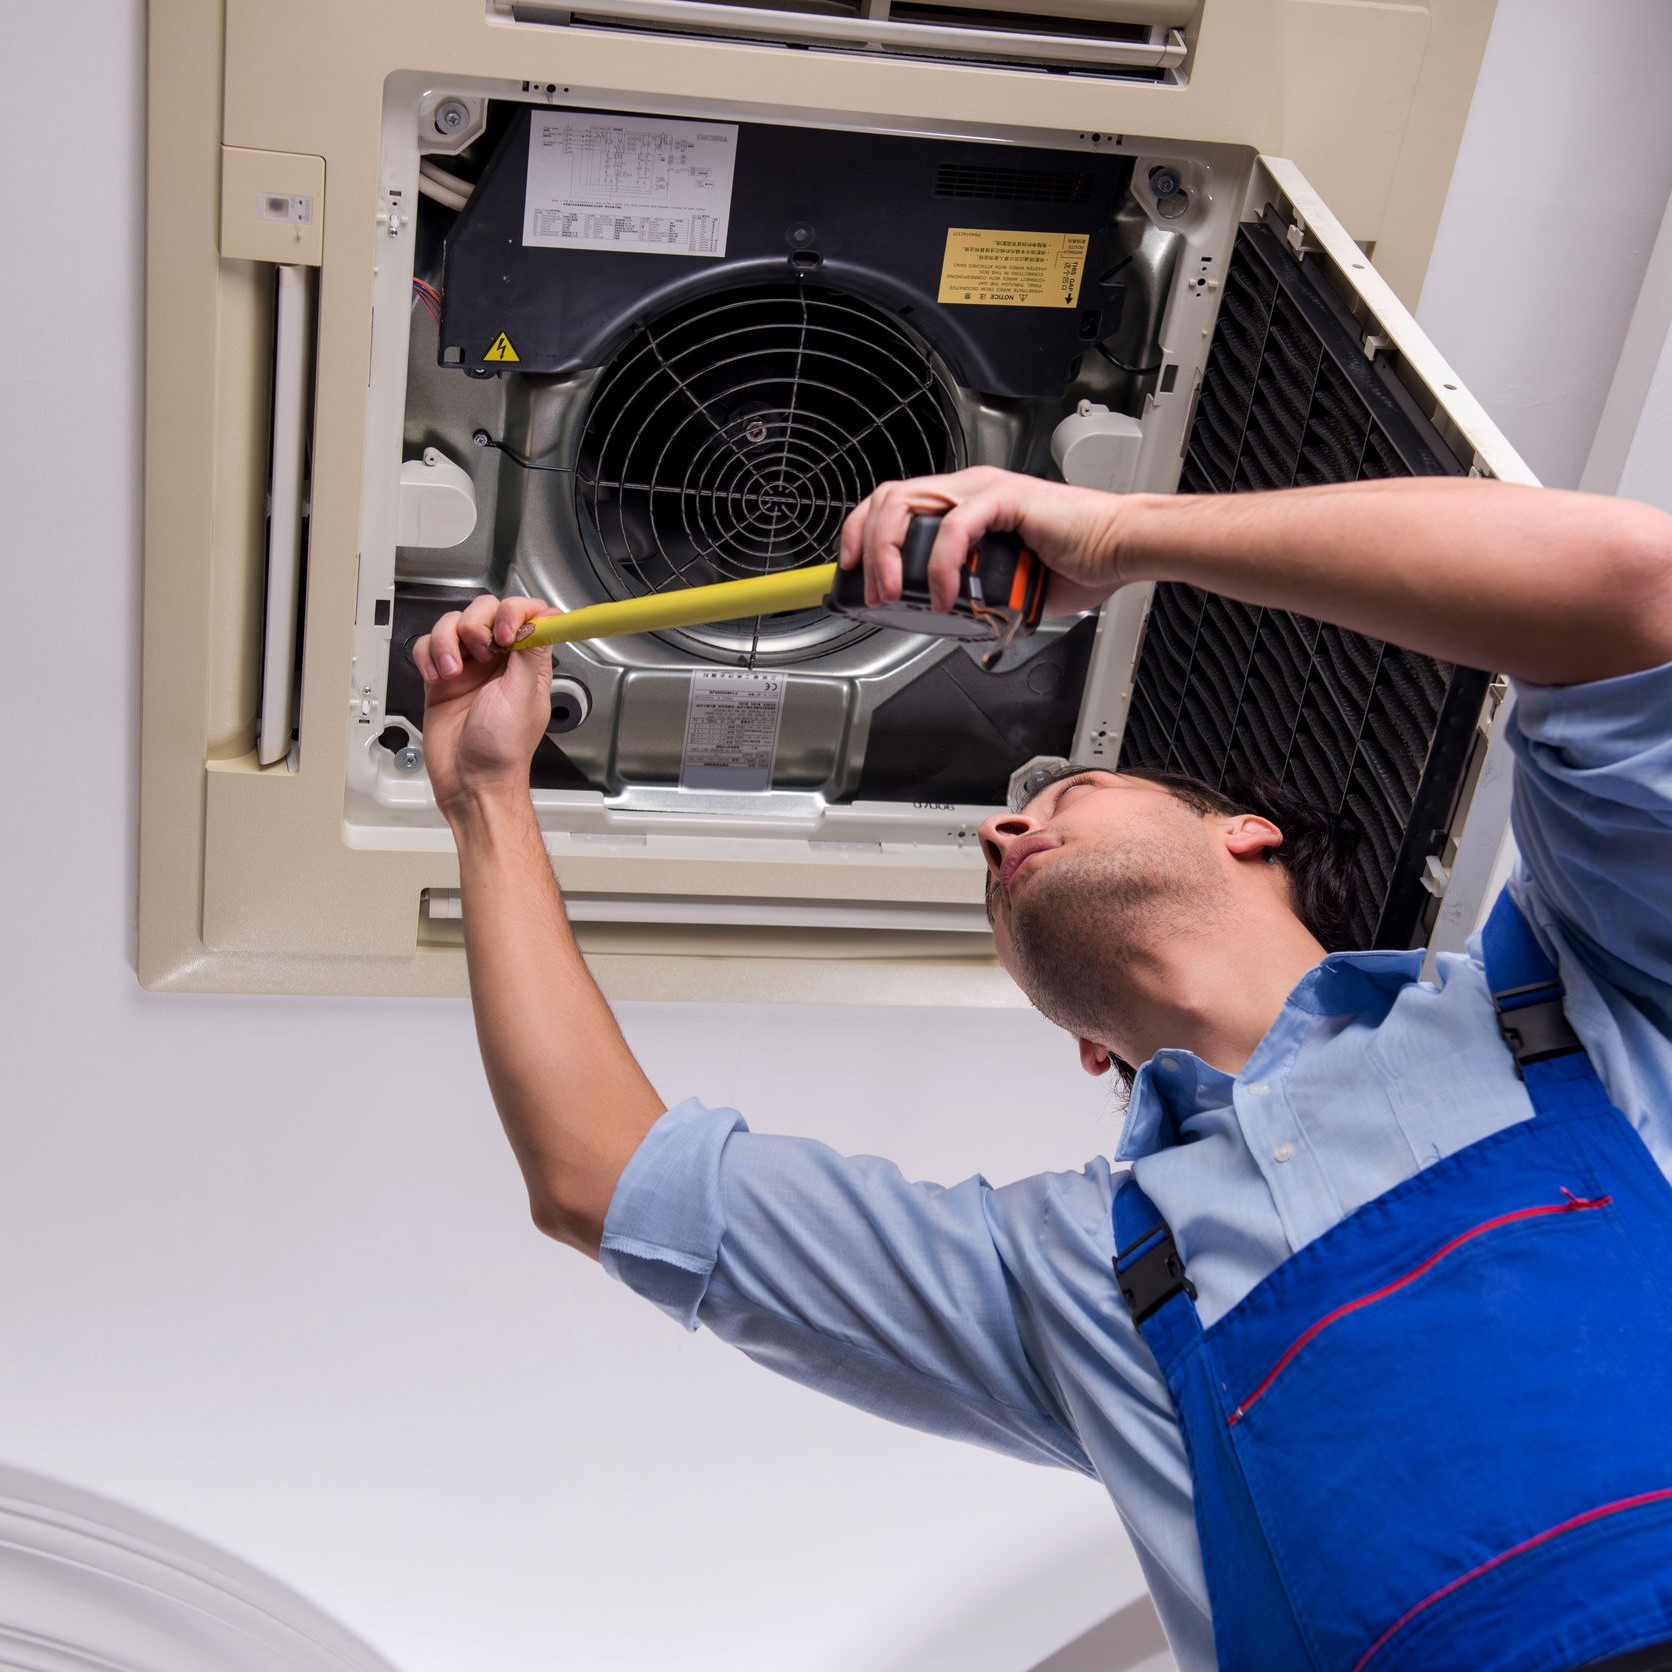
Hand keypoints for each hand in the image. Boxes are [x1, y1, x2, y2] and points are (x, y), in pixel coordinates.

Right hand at [412, 594, 557, 821]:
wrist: (470, 781)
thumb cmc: (503, 750)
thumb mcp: (524, 696)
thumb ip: (530, 652)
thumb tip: (542, 618)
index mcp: (527, 662)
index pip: (526, 614)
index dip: (514, 611)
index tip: (506, 633)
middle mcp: (498, 661)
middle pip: (484, 610)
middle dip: (476, 624)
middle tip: (479, 652)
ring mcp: (468, 667)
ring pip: (452, 624)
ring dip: (447, 641)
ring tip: (452, 672)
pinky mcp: (441, 677)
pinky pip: (428, 646)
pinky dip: (428, 656)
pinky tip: (437, 677)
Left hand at [838, 466, 1131, 617]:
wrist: (1120, 549)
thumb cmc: (1074, 562)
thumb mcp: (1002, 586)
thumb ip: (970, 594)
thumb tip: (945, 621)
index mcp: (962, 503)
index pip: (893, 505)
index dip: (861, 534)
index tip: (851, 571)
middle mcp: (968, 489)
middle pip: (888, 499)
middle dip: (865, 547)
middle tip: (872, 591)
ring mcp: (984, 490)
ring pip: (909, 504)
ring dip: (891, 554)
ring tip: (895, 594)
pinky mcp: (1006, 497)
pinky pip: (955, 526)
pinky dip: (942, 566)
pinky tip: (949, 597)